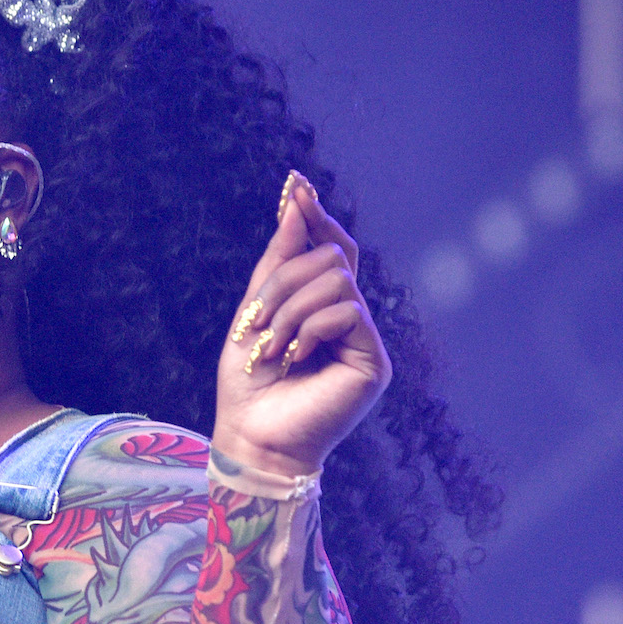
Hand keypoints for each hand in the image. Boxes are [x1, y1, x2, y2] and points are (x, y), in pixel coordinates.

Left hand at [211, 173, 391, 477]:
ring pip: (336, 281)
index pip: (331, 250)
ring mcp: (364, 340)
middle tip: (257, 323)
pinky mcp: (374, 361)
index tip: (295, 186)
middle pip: (330, 259)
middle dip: (284, 284)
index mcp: (323, 309)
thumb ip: (278, 261)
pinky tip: (293, 359)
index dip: (316, 218)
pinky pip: (346, 311)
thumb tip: (296, 201)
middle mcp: (350, 321)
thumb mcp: (254, 312)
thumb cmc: (248, 384)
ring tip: (271, 349)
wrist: (251, 437)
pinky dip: (309, 329)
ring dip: (290, 311)